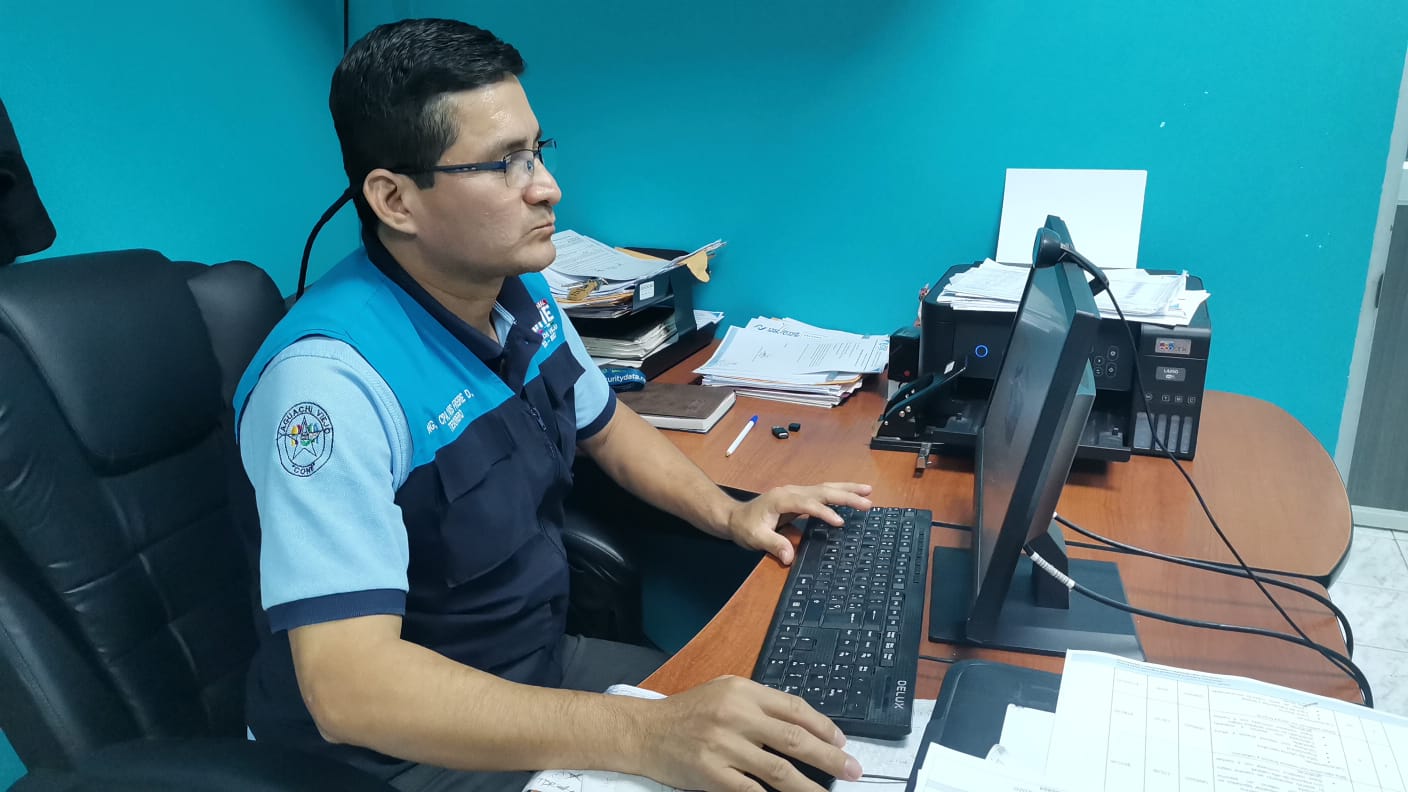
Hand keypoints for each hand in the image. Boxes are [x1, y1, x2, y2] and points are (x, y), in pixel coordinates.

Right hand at [633, 676, 860, 791]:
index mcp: (743, 692)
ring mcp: (724, 747)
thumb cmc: (688, 712)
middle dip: (830, 758)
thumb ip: (760, 703)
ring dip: (809, 787)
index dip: (824, 727)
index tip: (842, 743)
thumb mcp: (725, 691)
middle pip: (795, 739)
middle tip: (852, 770)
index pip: (795, 708)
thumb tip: (803, 726)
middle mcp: (736, 716)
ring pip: (779, 771)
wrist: (645, 731)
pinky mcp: (711, 775)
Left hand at [727, 482, 872, 564]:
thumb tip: (789, 558)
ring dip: (847, 490)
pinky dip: (839, 494)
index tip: (840, 523)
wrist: (735, 517)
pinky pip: (823, 494)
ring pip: (825, 488)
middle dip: (846, 496)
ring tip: (868, 491)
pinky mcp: (800, 498)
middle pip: (822, 491)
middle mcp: (791, 491)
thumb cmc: (745, 527)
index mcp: (781, 499)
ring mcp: (796, 492)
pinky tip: (852, 495)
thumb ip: (773, 545)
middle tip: (867, 502)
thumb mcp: (755, 538)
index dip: (824, 512)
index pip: (807, 503)